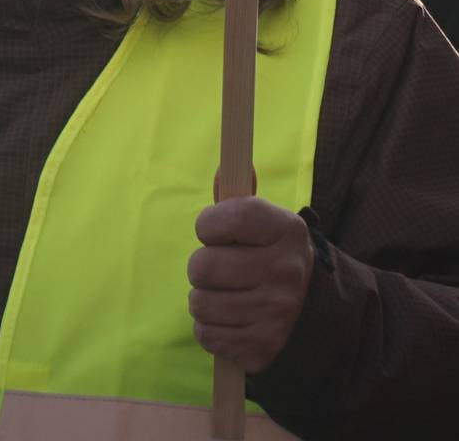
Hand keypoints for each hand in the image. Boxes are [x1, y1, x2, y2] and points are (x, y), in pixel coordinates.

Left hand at [188, 197, 314, 373]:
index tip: (218, 234)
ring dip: (205, 301)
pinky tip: (234, 322)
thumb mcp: (266, 226)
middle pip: (201, 266)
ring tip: (230, 297)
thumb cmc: (273, 260)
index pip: (217, 220)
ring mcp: (277, 312)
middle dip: (203, 270)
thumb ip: (238, 200)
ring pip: (199, 303)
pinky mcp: (264, 346)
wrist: (319, 315)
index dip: (208, 227)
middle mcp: (285, 271)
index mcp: (286, 231)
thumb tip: (224, 170)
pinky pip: (206, 335)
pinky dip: (211, 330)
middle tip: (226, 272)